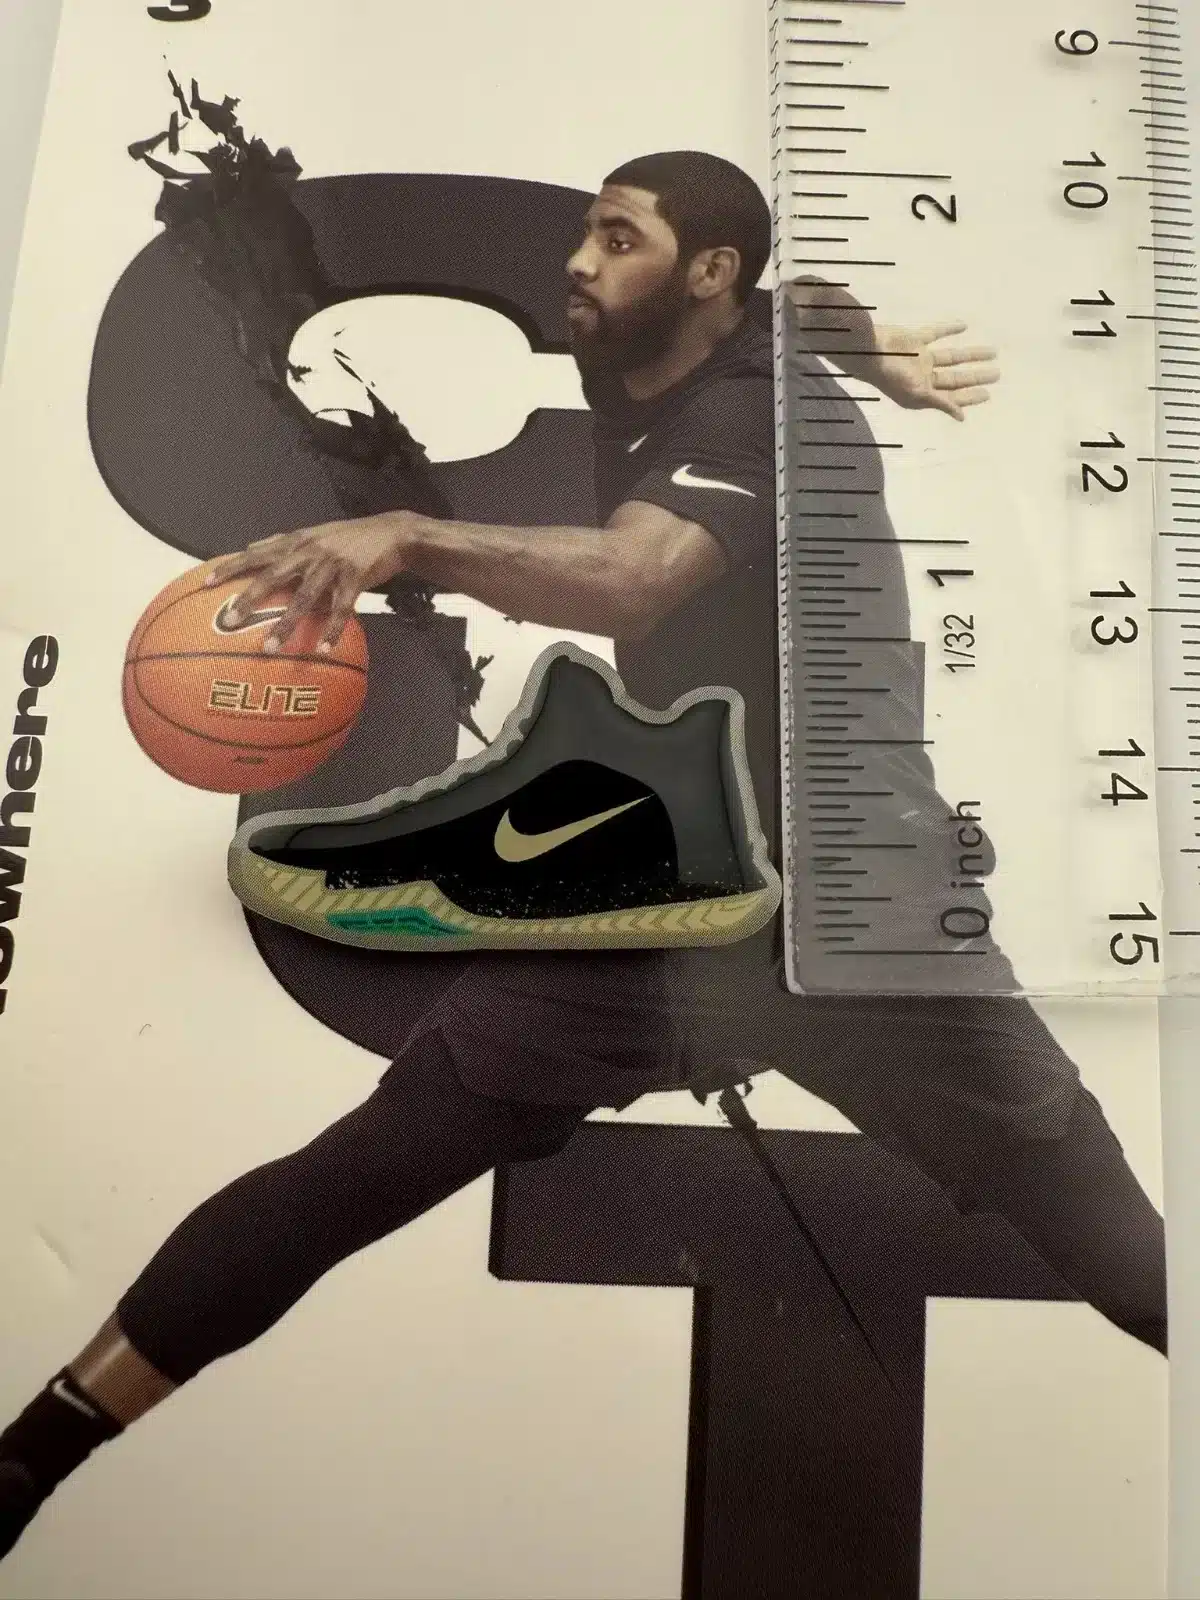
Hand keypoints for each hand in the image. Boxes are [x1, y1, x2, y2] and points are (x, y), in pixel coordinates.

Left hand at [207, 513, 412, 652]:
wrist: (393, 534)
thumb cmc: (350, 538)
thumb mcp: (313, 534)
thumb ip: (281, 542)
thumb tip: (248, 547)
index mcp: (296, 542)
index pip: (255, 553)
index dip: (230, 567)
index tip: (205, 583)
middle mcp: (309, 551)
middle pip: (273, 576)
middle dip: (249, 599)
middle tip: (229, 621)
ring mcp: (332, 564)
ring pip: (304, 598)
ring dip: (286, 625)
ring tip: (270, 648)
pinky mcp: (355, 577)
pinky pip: (341, 609)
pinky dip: (332, 630)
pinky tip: (323, 649)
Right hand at [861, 323, 999, 420]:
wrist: (869, 352)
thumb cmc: (892, 376)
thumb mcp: (918, 394)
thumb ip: (941, 403)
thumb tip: (962, 417)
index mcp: (923, 393)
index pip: (952, 396)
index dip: (969, 396)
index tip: (987, 393)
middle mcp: (922, 377)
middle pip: (955, 378)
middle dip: (975, 377)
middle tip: (996, 374)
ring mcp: (918, 358)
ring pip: (951, 357)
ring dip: (970, 355)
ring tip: (992, 351)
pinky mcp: (914, 340)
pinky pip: (935, 334)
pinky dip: (949, 329)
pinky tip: (963, 326)